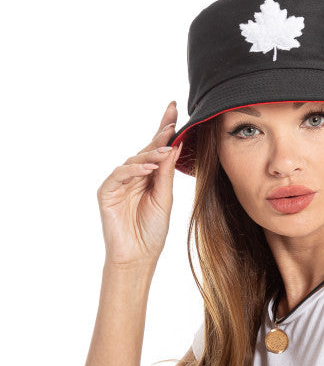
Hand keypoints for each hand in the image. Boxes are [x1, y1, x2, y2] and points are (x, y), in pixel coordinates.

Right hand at [96, 102, 182, 266]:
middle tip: (173, 120)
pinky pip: (119, 174)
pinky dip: (134, 170)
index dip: (165, 130)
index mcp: (150, 176)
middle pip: (146, 149)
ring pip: (134, 160)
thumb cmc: (152, 230)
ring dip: (150, 154)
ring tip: (165, 151)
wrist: (138, 255)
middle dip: (160, 133)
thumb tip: (173, 147)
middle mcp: (134, 176)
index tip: (175, 109)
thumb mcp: (165, 198)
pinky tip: (148, 169)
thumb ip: (166, 174)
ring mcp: (119, 183)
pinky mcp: (106, 191)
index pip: (158, 149)